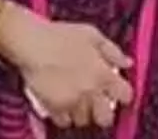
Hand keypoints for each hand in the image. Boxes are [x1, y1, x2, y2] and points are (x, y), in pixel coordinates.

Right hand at [0, 4, 134, 129]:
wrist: (31, 42)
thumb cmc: (59, 35)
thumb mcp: (91, 34)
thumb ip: (112, 51)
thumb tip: (127, 63)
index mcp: (103, 73)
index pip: (126, 96)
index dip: (122, 94)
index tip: (115, 92)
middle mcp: (91, 91)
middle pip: (106, 118)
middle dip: (102, 112)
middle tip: (94, 103)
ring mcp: (73, 101)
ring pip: (84, 121)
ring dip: (81, 112)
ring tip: (74, 99)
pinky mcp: (54, 107)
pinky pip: (63, 122)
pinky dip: (62, 115)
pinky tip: (60, 102)